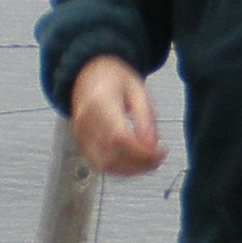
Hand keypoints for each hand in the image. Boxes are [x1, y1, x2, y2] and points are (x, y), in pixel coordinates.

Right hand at [70, 53, 164, 176]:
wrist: (88, 73)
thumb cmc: (114, 79)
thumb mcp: (138, 89)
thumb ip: (145, 118)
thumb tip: (152, 147)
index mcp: (99, 102)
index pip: (119, 138)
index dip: (142, 152)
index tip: (161, 152)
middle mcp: (85, 121)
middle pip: (112, 155)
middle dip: (140, 163)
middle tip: (159, 158)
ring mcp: (80, 135)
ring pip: (105, 165)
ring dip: (131, 170)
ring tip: (150, 162)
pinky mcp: (80, 144)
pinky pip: (100, 165)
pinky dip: (120, 169)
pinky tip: (135, 163)